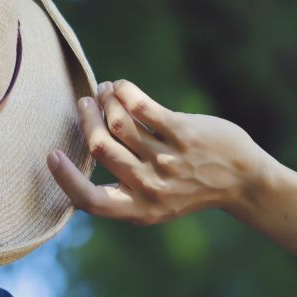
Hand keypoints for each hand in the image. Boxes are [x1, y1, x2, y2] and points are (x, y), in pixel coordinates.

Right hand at [46, 79, 270, 224]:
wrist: (244, 181)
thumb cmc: (192, 187)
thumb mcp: (156, 202)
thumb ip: (124, 187)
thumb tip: (88, 146)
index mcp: (139, 210)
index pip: (91, 201)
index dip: (66, 179)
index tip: (52, 155)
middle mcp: (151, 188)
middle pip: (101, 147)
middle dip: (87, 119)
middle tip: (85, 103)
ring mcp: (169, 161)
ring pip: (120, 123)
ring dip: (105, 100)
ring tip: (104, 91)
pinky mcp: (185, 135)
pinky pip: (143, 107)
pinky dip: (124, 92)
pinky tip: (120, 87)